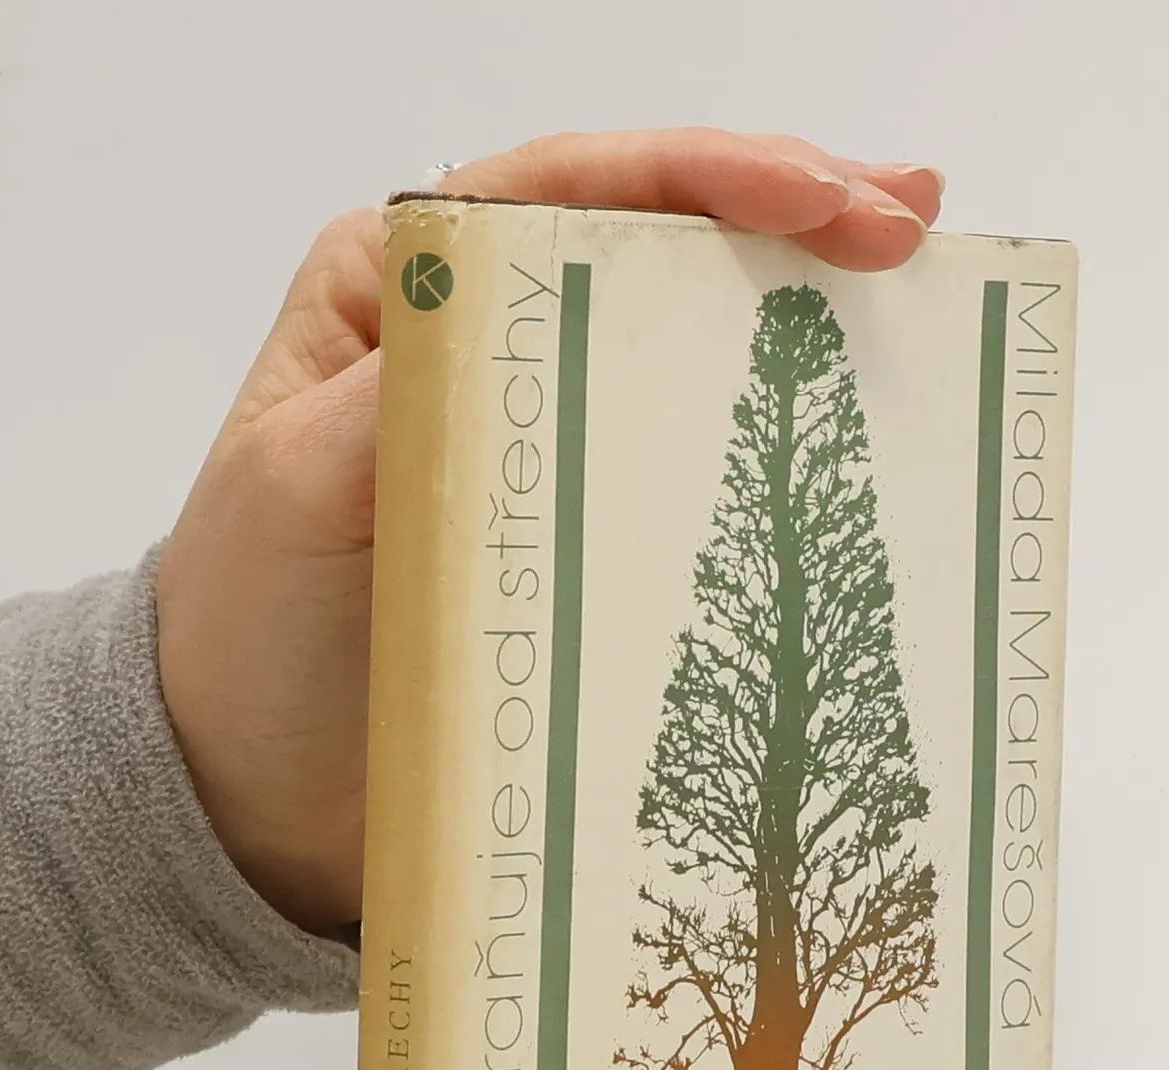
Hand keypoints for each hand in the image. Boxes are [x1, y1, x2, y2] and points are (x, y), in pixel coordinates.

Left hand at [156, 129, 944, 934]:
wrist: (252, 794)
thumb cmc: (249, 630)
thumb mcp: (300, 488)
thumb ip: (405, 393)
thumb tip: (519, 331)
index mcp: (409, 289)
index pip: (575, 189)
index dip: (713, 176)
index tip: (831, 202)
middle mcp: (490, 343)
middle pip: (655, 243)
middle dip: (791, 213)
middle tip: (913, 218)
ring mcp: (550, 445)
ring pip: (688, 344)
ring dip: (802, 313)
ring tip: (918, 288)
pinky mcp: (587, 544)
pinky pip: (692, 477)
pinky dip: (775, 454)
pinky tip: (857, 433)